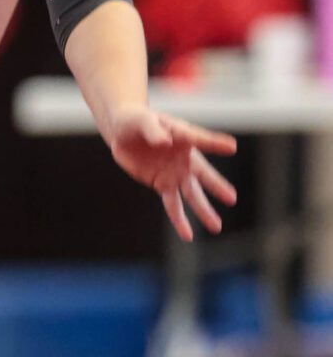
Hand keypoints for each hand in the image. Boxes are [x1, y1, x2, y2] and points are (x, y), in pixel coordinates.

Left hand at [109, 104, 236, 241]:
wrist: (124, 131)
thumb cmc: (137, 120)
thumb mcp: (142, 120)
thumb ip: (154, 131)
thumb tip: (164, 142)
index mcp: (183, 136)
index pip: (201, 139)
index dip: (215, 143)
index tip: (231, 147)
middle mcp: (185, 157)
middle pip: (203, 174)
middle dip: (216, 186)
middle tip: (232, 198)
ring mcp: (175, 172)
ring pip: (192, 195)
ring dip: (203, 211)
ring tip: (216, 227)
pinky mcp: (162, 184)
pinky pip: (173, 205)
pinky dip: (180, 220)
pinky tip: (188, 235)